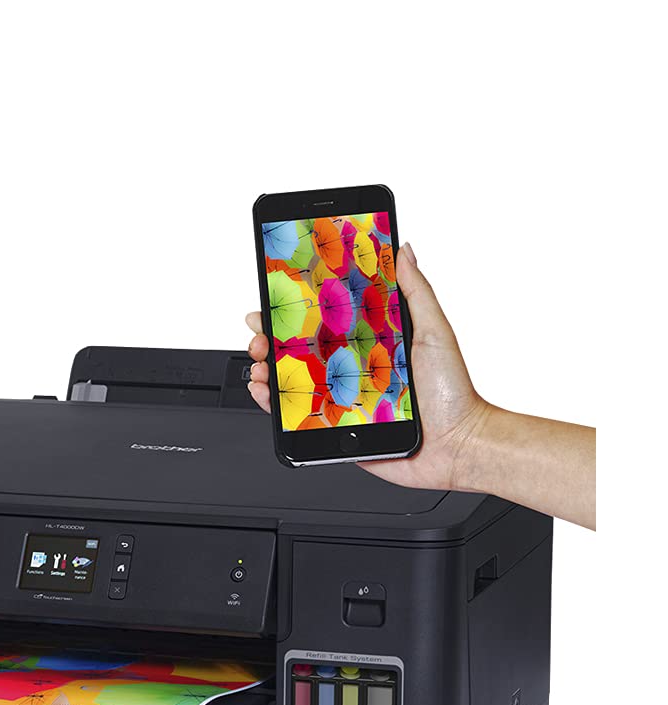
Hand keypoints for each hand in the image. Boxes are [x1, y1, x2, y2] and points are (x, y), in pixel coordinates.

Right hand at [246, 242, 490, 490]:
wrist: (457, 446)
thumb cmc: (452, 392)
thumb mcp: (434, 331)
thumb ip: (415, 291)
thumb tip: (403, 249)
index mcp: (369, 344)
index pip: (324, 321)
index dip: (296, 309)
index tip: (274, 294)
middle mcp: (351, 370)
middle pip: (299, 349)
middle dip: (271, 336)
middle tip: (259, 329)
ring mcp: (341, 399)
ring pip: (292, 381)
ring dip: (266, 368)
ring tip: (258, 361)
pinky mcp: (336, 428)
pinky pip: (296, 417)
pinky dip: (273, 405)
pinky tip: (263, 391)